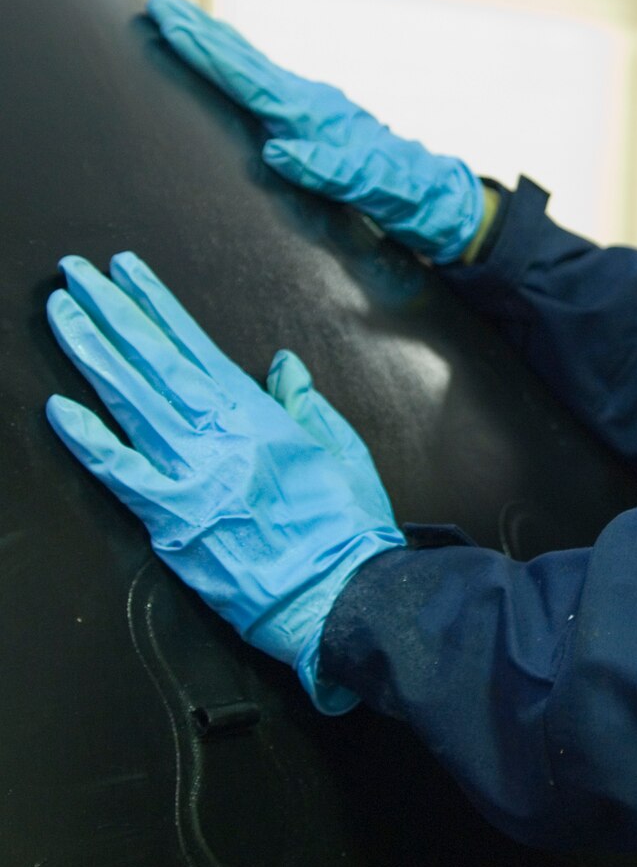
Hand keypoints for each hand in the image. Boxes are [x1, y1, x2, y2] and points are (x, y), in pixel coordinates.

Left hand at [46, 252, 405, 713]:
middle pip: (152, 361)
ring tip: (62, 312)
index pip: (193, 346)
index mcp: (258, 416)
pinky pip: (120, 473)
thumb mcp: (342, 450)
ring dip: (91, 352)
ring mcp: (192, 476)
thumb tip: (283, 364)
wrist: (341, 596)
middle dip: (110, 311)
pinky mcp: (173, 522)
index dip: (156, 304)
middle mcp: (219, 436)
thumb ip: (305, 403)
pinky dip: (88, 440)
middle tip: (76, 274)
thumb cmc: (347, 530)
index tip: (127, 271)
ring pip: (130, 400)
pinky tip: (58, 408)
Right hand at [146, 0, 485, 263]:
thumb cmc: (404, 194)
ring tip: (180, 21)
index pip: (249, 79)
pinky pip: (264, 84)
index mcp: (315, 116)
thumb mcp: (372, 187)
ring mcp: (312, 108)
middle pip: (245, 61)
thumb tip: (278, 152)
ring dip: (215, 44)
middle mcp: (310, 103)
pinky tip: (227, 62)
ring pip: (253, 67)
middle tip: (158, 4)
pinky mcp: (314, 119)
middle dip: (200, 34)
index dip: (207, 52)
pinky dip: (237, 66)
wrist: (436, 197)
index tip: (171, 22)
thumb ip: (329, 170)